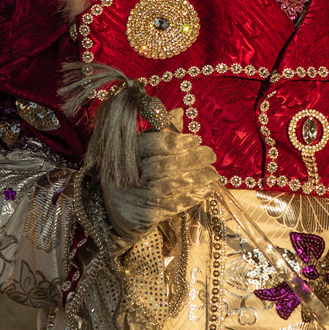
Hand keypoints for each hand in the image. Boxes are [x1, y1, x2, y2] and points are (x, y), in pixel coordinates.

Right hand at [99, 129, 218, 240]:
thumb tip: (178, 114)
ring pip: (169, 186)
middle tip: (210, 155)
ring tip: (213, 173)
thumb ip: (159, 133)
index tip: (195, 140)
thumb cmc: (133, 173)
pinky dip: (192, 197)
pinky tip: (206, 190)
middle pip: (162, 166)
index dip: (176, 142)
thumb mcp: (141, 150)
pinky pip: (172, 205)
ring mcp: (133, 197)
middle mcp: (125, 175)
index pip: (151, 144)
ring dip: (196, 179)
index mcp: (123, 153)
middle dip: (190, 160)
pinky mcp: (143, 216)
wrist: (115, 210)